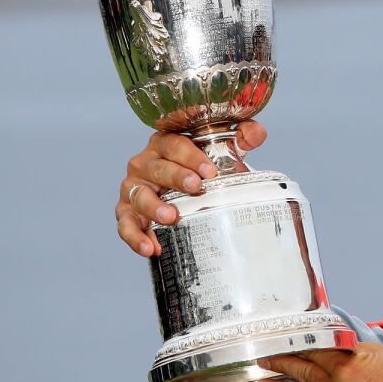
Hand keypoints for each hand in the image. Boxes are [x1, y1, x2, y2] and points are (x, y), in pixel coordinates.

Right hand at [114, 120, 267, 256]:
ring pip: (139, 196)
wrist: (186, 189)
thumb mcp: (221, 152)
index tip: (210, 170)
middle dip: (176, 177)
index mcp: (164, 144)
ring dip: (154, 207)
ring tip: (172, 217)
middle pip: (157, 168)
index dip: (191, 157)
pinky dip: (135, 237)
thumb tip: (257, 133)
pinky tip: (150, 248)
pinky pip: (126, 224)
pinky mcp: (126, 211)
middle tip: (196, 188)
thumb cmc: (200, 168)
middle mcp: (144, 163)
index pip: (174, 144)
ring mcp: (133, 188)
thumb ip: (242, 138)